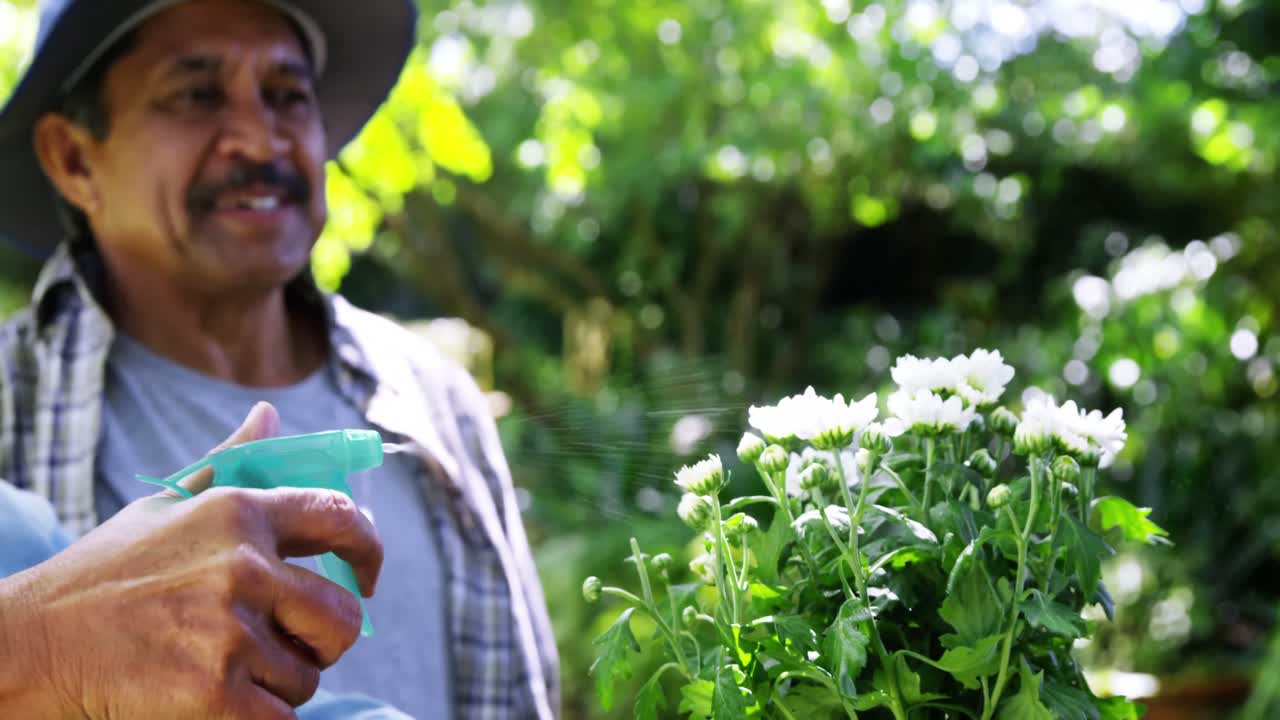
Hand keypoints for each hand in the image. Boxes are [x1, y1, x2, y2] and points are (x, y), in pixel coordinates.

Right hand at [0, 402, 383, 718]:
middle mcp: (242, 565)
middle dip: (323, 641)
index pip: (342, 519)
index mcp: (238, 512)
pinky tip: (219, 705)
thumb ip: (229, 462)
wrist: (26, 647)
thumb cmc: (100, 577)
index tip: (367, 579)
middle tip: (289, 647)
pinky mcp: (213, 695)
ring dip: (279, 684)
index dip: (368, 552)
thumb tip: (270, 414)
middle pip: (341, 616)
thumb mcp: (163, 507)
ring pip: (307, 675)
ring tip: (223, 670)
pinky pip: (281, 719)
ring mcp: (229, 631)